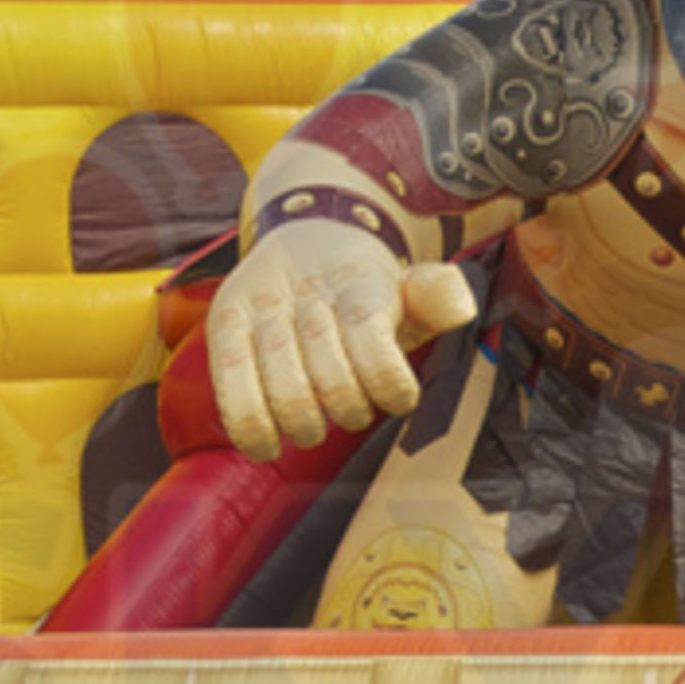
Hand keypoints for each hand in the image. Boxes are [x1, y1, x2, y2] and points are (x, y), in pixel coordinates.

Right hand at [202, 230, 480, 461]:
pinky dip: (252, 427)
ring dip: (305, 425)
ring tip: (313, 427)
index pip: (371, 337)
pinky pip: (231, 388)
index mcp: (358, 283)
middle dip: (347, 409)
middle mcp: (306, 294)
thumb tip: (460, 308)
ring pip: (282, 389)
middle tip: (352, 413)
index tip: (399, 398)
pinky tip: (266, 446)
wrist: (307, 237)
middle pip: (329, 377)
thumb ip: (435, 298)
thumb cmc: (364, 289)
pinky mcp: (224, 325)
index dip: (388, 381)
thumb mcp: (408, 286)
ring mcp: (262, 309)